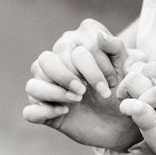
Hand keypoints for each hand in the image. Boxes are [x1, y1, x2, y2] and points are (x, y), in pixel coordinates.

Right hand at [22, 21, 140, 149]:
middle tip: (88, 91)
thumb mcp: (125, 66)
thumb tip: (99, 36)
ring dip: (54, 91)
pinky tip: (64, 112)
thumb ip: (115, 47)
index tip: (113, 80)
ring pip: (33, 81)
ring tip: (76, 99)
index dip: (95, 63)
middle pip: (47, 60)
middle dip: (69, 76)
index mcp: (78, 41)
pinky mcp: (43, 109)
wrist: (122, 118)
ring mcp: (47, 84)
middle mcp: (57, 57)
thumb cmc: (122, 86)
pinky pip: (30, 110)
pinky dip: (44, 111)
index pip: (75, 46)